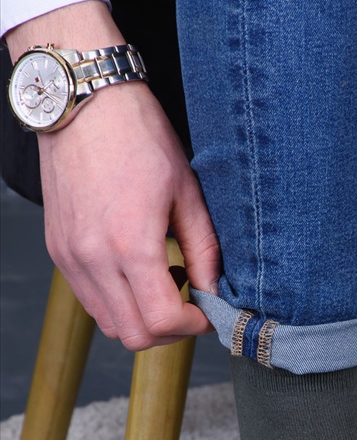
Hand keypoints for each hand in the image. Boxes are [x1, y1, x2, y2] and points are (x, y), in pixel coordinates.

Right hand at [7, 2, 220, 351]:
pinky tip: (138, 271)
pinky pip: (91, 299)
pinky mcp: (59, 251)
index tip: (209, 313)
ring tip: (165, 284)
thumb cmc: (139, 137)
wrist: (84, 104)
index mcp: (130, 244)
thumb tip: (214, 291)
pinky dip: (118, 301)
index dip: (193, 327)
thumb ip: (204, 250)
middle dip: (170, 331)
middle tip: (191, 305)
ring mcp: (70, 257)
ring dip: (142, 318)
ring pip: (110, 323)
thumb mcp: (187, 192)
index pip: (162, 321)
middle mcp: (93, 258)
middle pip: (134, 335)